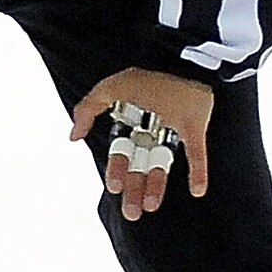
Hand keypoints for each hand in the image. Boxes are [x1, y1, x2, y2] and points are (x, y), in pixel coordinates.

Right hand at [70, 68, 213, 219]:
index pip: (121, 151)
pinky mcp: (195, 129)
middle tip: (131, 213)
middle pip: (139, 164)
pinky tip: (197, 191)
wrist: (181, 58)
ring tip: (151, 207)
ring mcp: (173, 128)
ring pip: (163, 164)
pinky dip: (198, 173)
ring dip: (156, 186)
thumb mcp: (111, 88)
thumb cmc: (147, 73)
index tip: (113, 186)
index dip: (116, 169)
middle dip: (133, 188)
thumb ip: (88, 109)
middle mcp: (150, 127)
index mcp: (131, 120)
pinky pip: (196, 154)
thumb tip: (73, 136)